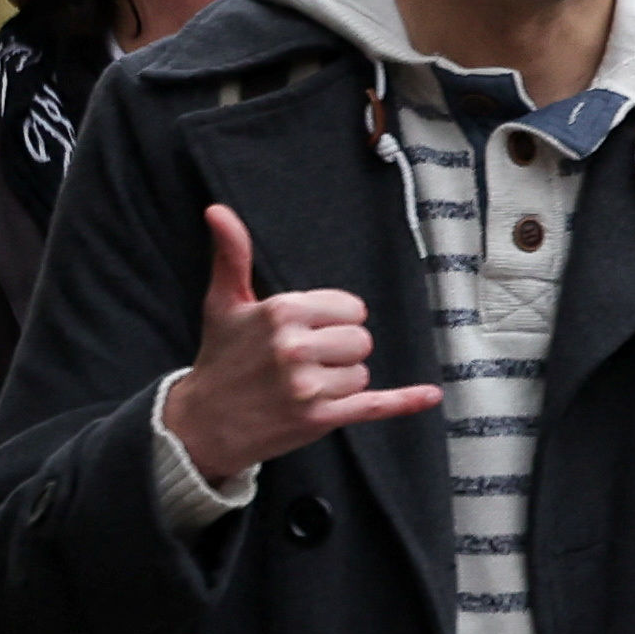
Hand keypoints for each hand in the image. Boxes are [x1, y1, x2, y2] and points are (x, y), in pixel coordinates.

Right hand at [167, 204, 438, 484]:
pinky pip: (374, 405)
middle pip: (361, 340)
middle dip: (339, 351)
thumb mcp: (224, 303)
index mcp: (281, 312)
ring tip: (302, 385)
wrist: (205, 423)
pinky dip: (404, 401)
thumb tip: (218, 210)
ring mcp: (308, 386)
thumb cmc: (221, 358)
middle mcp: (295, 347)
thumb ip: (231, 255)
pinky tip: (430, 395)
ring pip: (361, 373)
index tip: (307, 332)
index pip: (351, 308)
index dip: (334, 320)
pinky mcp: (320, 419)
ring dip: (341, 381)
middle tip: (303, 361)